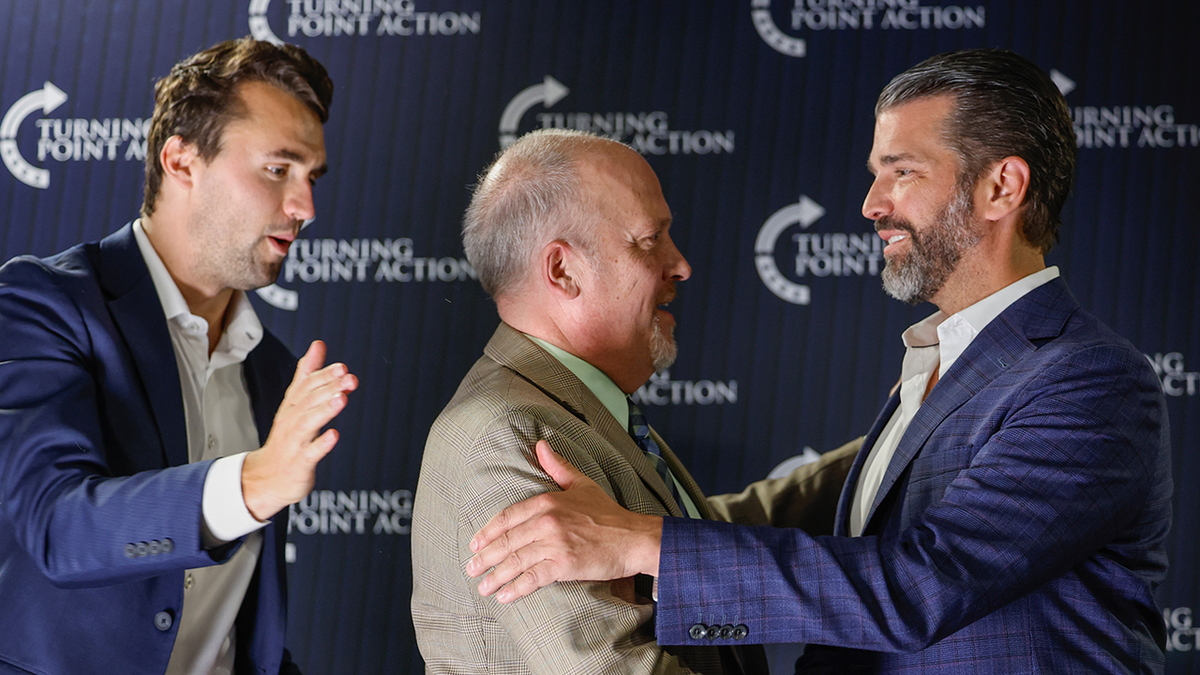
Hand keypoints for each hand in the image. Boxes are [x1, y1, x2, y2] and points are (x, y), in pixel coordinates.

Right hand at [242, 340, 357, 520]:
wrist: (267, 478)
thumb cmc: (287, 439)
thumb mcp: (295, 403)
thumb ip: (307, 374)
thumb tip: (318, 345)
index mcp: (293, 406)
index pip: (307, 386)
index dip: (324, 376)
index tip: (342, 367)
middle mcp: (293, 421)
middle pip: (310, 400)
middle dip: (329, 387)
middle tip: (349, 377)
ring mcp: (295, 442)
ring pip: (309, 423)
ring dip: (325, 409)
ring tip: (342, 398)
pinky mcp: (300, 463)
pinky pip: (310, 453)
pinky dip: (322, 444)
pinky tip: (334, 435)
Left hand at [466, 440, 663, 602]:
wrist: (634, 537)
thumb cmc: (608, 512)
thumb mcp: (581, 484)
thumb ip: (557, 466)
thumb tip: (540, 444)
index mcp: (547, 501)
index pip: (507, 517)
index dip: (488, 532)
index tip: (475, 544)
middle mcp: (547, 521)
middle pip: (507, 541)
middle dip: (485, 557)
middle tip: (471, 569)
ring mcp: (555, 543)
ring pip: (516, 561)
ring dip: (495, 577)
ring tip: (482, 588)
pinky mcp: (564, 564)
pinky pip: (532, 578)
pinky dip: (516, 589)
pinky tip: (504, 597)